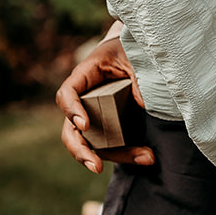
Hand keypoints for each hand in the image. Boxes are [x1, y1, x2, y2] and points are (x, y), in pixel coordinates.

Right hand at [56, 32, 153, 174]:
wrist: (136, 48)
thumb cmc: (131, 48)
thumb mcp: (135, 56)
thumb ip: (137, 77)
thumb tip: (142, 105)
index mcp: (85, 75)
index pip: (67, 94)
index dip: (72, 110)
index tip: (85, 125)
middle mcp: (84, 99)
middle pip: (71, 130)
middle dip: (82, 151)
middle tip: (96, 166)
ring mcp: (95, 115)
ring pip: (94, 144)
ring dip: (116, 156)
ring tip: (146, 158)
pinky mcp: (109, 125)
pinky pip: (112, 145)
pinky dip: (128, 153)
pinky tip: (147, 156)